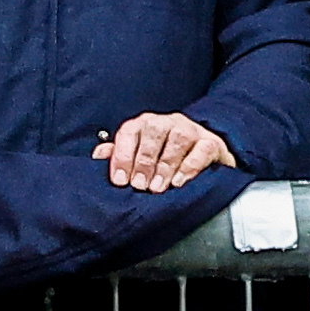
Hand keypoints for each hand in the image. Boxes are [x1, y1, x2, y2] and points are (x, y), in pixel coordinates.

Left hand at [98, 111, 236, 192]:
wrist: (203, 153)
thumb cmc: (164, 156)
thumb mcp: (139, 154)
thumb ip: (119, 154)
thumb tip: (99, 155)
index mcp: (145, 124)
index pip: (129, 131)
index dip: (122, 155)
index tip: (119, 180)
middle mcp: (167, 122)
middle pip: (153, 132)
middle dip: (144, 161)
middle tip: (140, 185)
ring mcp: (190, 130)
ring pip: (178, 139)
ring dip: (165, 165)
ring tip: (158, 188)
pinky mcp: (211, 142)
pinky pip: (202, 149)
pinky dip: (190, 166)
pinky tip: (179, 181)